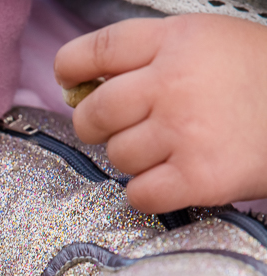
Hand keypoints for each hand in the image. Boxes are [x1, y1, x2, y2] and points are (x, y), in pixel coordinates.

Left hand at [54, 15, 266, 212]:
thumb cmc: (258, 79)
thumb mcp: (208, 43)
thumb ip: (148, 56)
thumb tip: (81, 85)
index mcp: (176, 41)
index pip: (97, 49)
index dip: (71, 67)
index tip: (68, 80)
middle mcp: (174, 83)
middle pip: (94, 112)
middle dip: (95, 124)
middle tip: (119, 128)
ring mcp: (184, 131)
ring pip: (116, 155)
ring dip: (132, 158)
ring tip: (168, 149)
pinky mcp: (197, 177)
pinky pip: (138, 194)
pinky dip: (148, 192)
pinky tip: (172, 178)